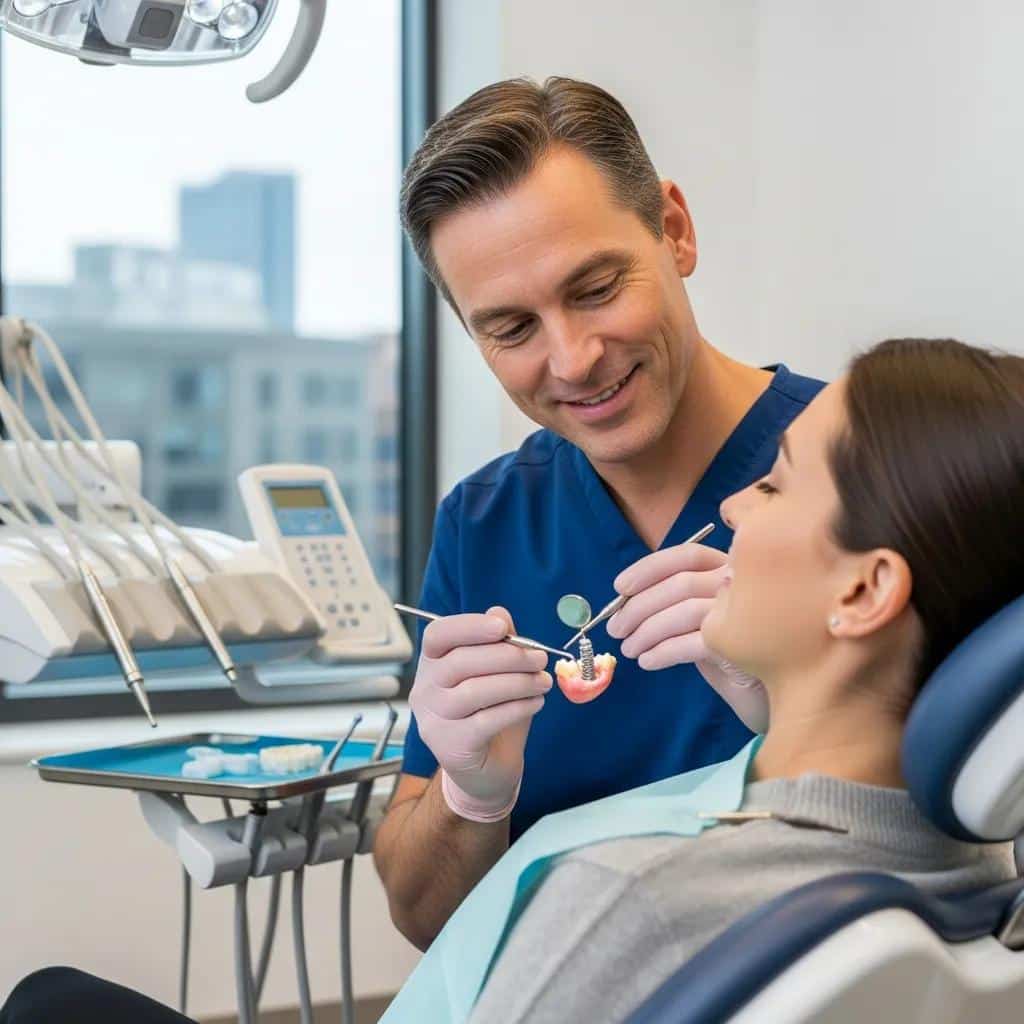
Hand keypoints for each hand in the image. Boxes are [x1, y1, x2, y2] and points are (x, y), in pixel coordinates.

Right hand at [409, 606, 551, 821]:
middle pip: (460, 662)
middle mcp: (425, 690)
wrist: (487, 770)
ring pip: (474, 691)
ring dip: (517, 682)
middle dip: (507, 656)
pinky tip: (536, 702)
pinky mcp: (449, 747)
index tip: (502, 628)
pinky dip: (516, 708)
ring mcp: (433, 720)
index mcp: (432, 664)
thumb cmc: (492, 714)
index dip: (469, 627)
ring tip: (544, 682)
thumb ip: (499, 644)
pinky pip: (485, 721)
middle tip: (540, 658)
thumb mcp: (499, 674)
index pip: (438, 636)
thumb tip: (499, 612)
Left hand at [606, 542, 769, 732]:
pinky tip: (648, 661)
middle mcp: (741, 583)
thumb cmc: (728, 653)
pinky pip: (693, 642)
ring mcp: (747, 612)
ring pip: (684, 610)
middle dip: (638, 607)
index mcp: (729, 568)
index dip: (648, 568)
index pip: (685, 555)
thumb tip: (623, 604)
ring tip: (628, 649)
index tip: (619, 588)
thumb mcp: (699, 621)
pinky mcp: (744, 646)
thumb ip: (672, 603)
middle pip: (680, 583)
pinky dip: (663, 651)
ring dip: (646, 631)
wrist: (765, 695)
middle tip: (615, 629)